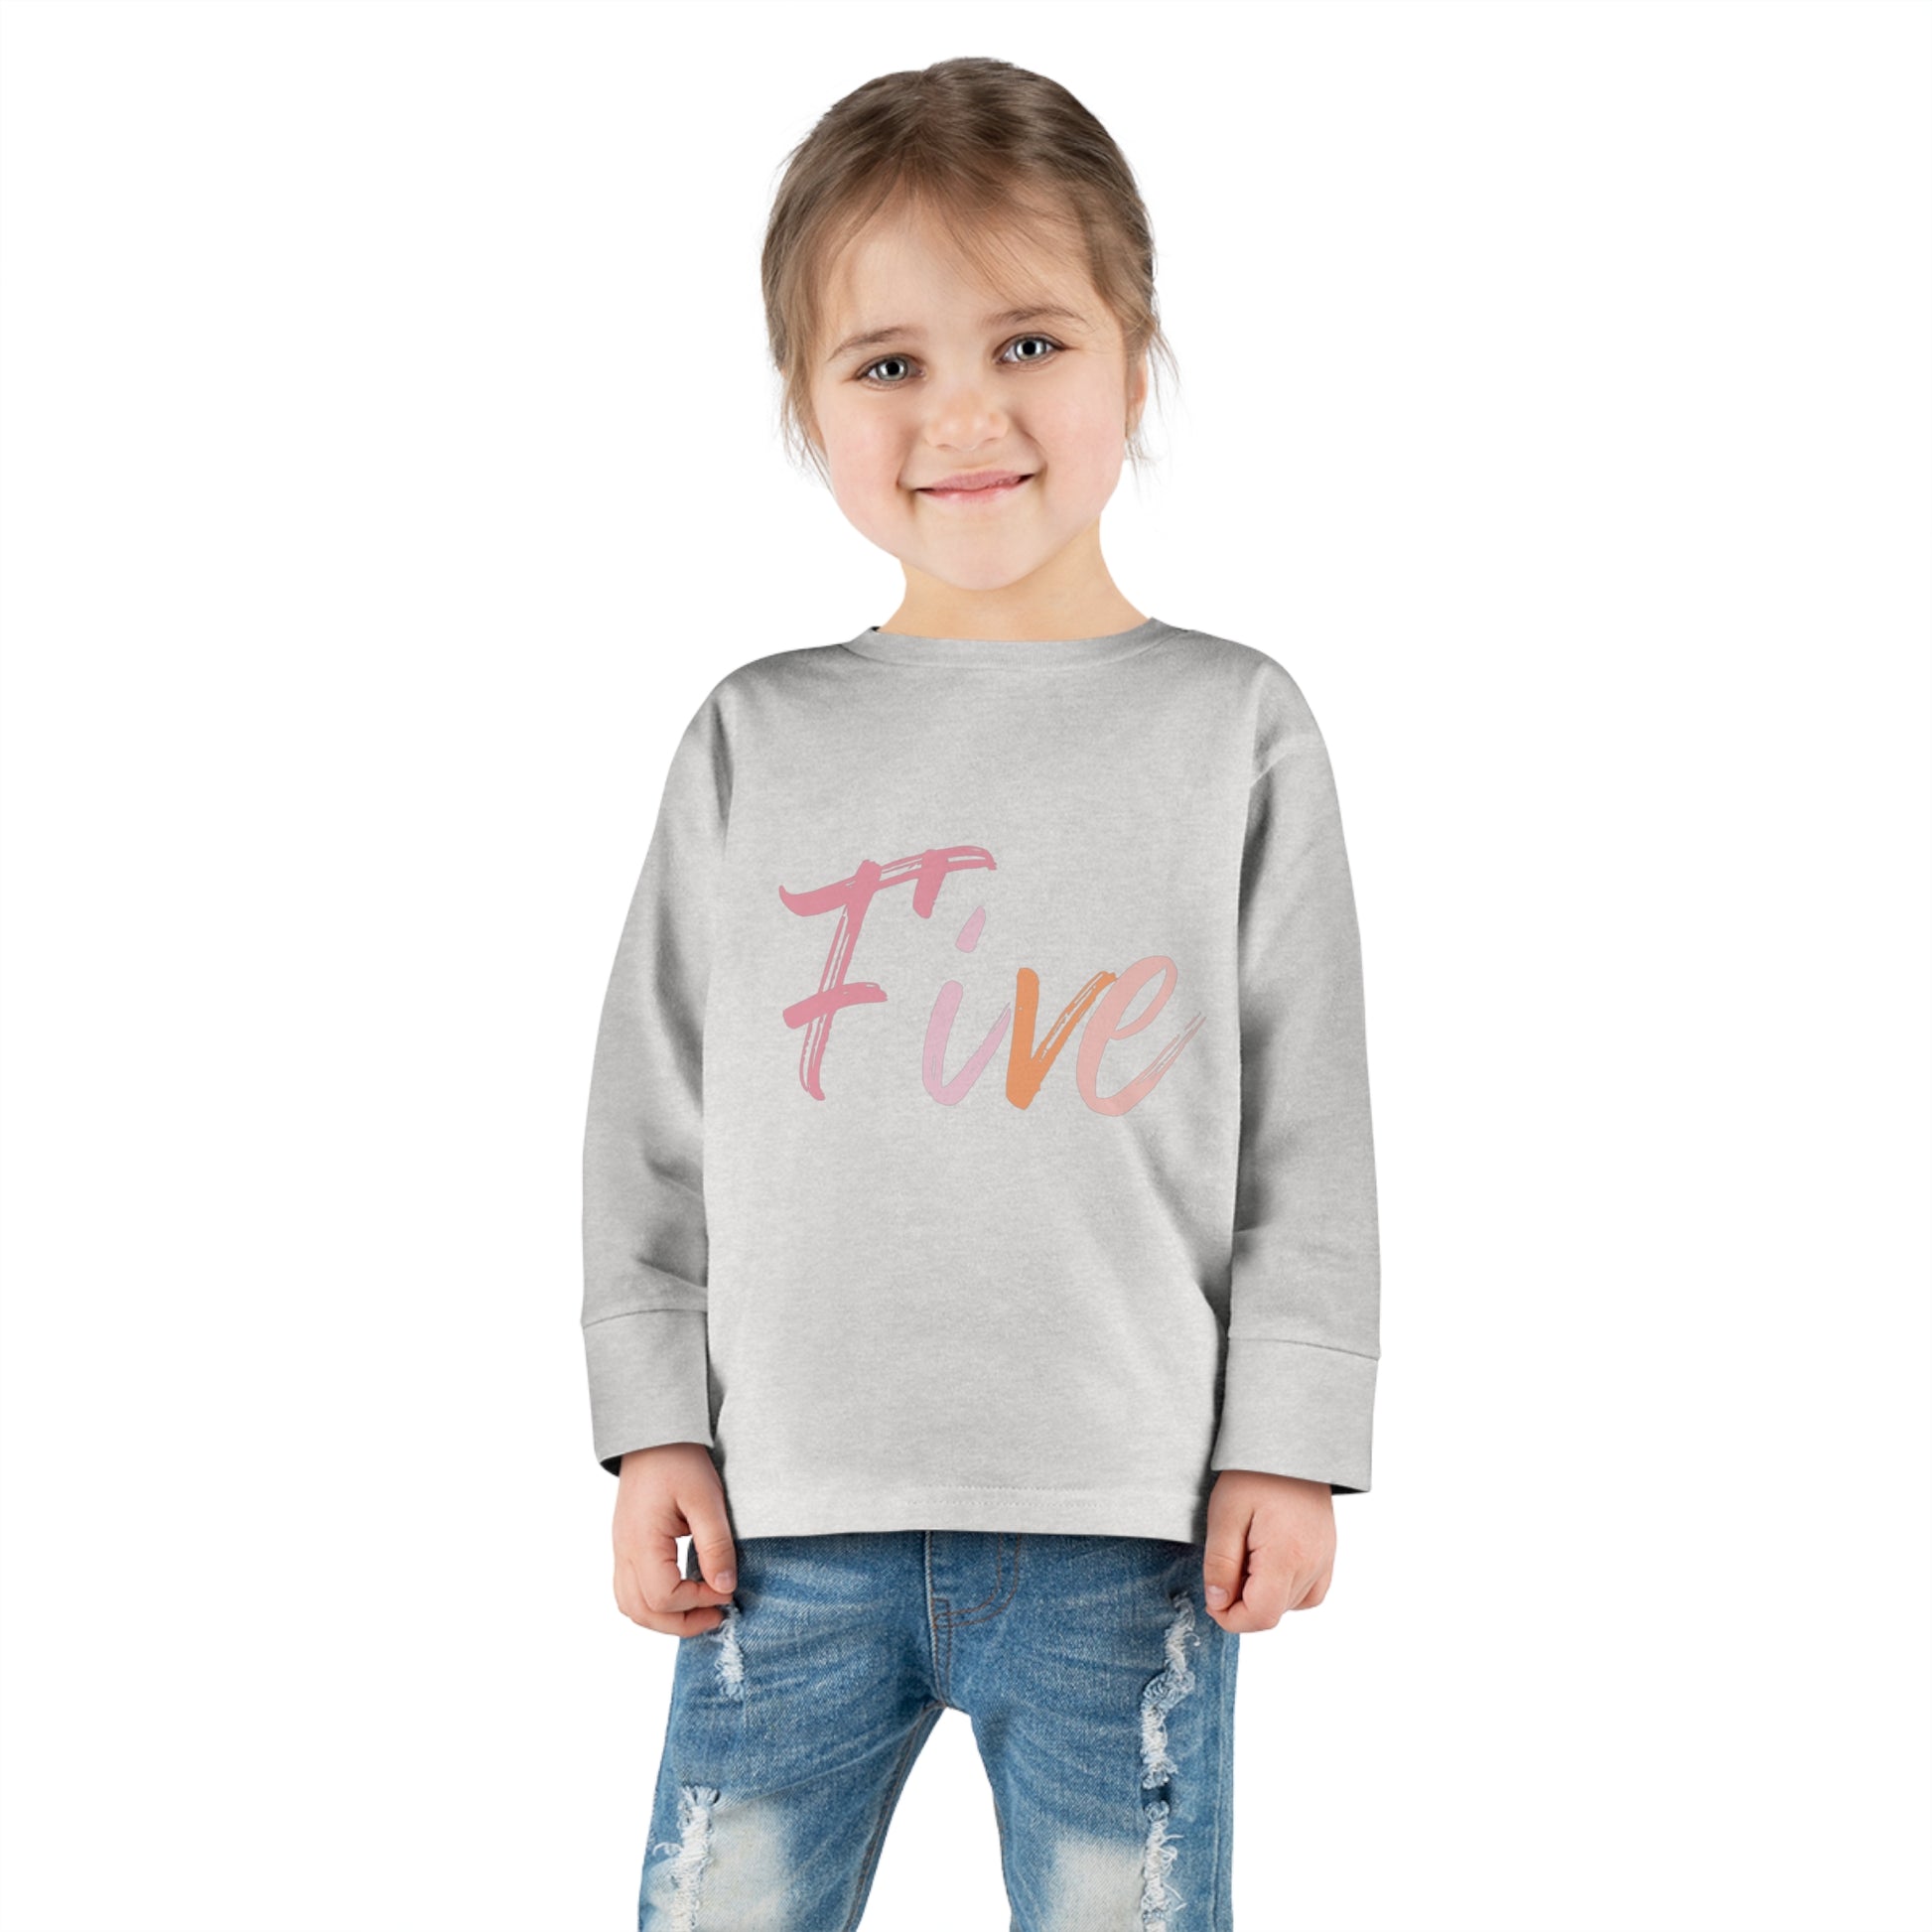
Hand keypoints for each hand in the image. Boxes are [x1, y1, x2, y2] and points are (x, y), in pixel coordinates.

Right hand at [611, 1442, 739, 1636]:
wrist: (653, 1433)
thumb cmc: (678, 1460)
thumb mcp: (707, 1499)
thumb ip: (716, 1545)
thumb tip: (724, 1587)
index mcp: (642, 1542)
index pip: (663, 1597)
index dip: (697, 1602)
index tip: (726, 1589)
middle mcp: (625, 1551)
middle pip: (642, 1612)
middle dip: (681, 1622)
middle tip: (716, 1615)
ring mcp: (621, 1549)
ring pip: (631, 1606)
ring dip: (663, 1617)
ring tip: (698, 1608)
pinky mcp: (626, 1545)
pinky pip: (629, 1589)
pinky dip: (652, 1602)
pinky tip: (680, 1591)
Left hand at [1201, 1469, 1335, 1631]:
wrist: (1290, 1442)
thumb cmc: (1255, 1473)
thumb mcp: (1225, 1514)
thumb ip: (1220, 1564)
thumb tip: (1218, 1603)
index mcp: (1287, 1557)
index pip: (1261, 1616)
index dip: (1230, 1618)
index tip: (1213, 1599)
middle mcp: (1312, 1564)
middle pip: (1273, 1612)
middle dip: (1242, 1602)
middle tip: (1227, 1564)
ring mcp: (1324, 1560)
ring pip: (1290, 1604)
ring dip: (1263, 1594)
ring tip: (1247, 1554)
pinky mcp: (1328, 1554)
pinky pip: (1309, 1592)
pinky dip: (1286, 1589)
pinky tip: (1269, 1564)